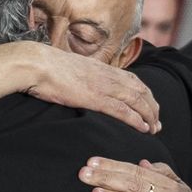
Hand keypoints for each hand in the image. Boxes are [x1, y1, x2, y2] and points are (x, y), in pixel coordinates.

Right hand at [0, 42, 160, 133]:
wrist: (35, 63)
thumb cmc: (44, 66)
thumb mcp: (69, 68)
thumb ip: (80, 76)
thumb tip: (78, 83)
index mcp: (101, 68)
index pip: (133, 80)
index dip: (145, 94)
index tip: (149, 107)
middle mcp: (107, 75)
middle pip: (141, 91)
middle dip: (152, 107)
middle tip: (157, 122)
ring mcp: (102, 86)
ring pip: (137, 101)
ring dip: (149, 115)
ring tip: (154, 128)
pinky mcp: (95, 98)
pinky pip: (122, 110)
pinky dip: (136, 119)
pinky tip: (143, 128)